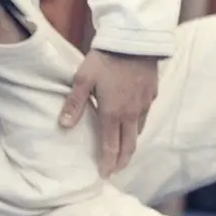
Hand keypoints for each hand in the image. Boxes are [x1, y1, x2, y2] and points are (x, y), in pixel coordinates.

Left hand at [60, 50, 158, 177]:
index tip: (104, 175)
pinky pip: (145, 117)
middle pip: (129, 145)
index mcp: (112, 113)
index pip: (111, 146)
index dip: (108, 163)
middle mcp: (131, 113)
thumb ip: (74, 104)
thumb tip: (63, 125)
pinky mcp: (152, 94)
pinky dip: (137, 127)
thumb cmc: (104, 60)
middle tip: (115, 171)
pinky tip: (132, 126)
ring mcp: (144, 104)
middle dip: (122, 161)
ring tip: (122, 152)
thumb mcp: (82, 80)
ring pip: (138, 132)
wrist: (133, 40)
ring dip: (130, 145)